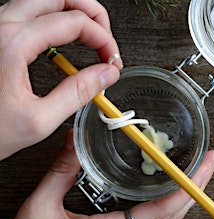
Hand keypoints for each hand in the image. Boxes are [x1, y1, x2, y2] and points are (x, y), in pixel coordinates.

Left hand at [0, 0, 122, 158]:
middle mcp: (0, 26)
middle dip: (92, 13)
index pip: (75, 21)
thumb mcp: (37, 121)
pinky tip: (64, 41)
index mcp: (12, 44)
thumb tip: (106, 75)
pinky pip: (29, 12)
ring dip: (74, 13)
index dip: (103, 40)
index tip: (112, 62)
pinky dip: (55, 19)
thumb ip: (78, 93)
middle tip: (105, 39)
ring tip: (90, 37)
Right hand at [10, 130, 213, 218]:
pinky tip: (174, 187)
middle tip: (211, 161)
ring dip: (187, 195)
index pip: (159, 214)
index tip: (202, 170)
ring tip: (200, 170)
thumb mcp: (41, 209)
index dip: (184, 191)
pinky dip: (172, 203)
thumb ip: (60, 173)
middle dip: (197, 188)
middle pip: (173, 217)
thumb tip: (75, 139)